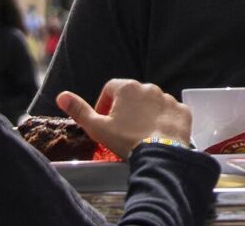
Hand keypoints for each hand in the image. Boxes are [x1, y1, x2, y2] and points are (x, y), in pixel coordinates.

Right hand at [57, 79, 192, 155]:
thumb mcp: (97, 128)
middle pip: (132, 95)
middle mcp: (149, 88)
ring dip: (145, 113)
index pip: (110, 88)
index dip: (104, 103)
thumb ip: (79, 110)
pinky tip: (158, 134)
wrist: (160, 156)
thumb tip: (61, 96)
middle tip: (121, 129)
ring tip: (140, 133)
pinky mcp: (182, 111)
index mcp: (127, 88)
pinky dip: (164, 120)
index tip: (103, 119)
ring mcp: (168, 99)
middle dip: (126, 109)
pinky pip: (171, 112)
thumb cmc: (127, 140)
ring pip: (152, 103)